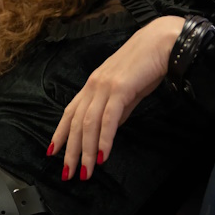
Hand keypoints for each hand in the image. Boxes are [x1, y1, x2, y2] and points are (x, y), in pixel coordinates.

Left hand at [48, 16, 184, 180]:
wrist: (162, 42)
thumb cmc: (147, 64)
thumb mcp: (128, 90)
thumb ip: (117, 108)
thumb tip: (111, 127)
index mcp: (93, 84)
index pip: (70, 112)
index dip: (60, 133)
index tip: (53, 152)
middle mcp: (94, 85)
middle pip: (76, 122)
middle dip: (71, 150)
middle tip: (68, 173)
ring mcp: (105, 86)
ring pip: (89, 123)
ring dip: (85, 151)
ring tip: (85, 171)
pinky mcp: (120, 88)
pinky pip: (108, 119)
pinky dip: (103, 139)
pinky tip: (102, 156)